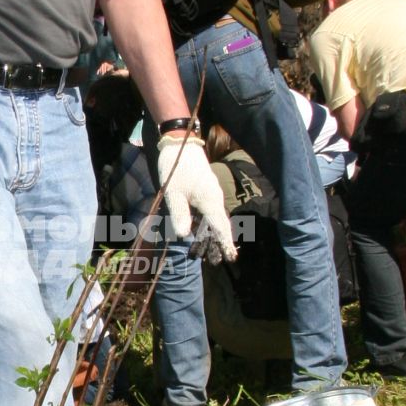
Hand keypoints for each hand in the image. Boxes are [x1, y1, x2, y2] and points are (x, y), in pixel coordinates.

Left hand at [156, 133, 236, 264]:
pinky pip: (210, 212)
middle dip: (219, 243)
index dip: (225, 244)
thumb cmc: (176, 167)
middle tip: (218, 262)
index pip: (221, 227)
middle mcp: (215, 199)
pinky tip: (201, 231)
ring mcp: (212, 194)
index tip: (231, 258)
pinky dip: (208, 224)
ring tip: (210, 252)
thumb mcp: (173, 194)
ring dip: (213, 235)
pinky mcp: (206, 190)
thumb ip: (179, 215)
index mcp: (210, 201)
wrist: (180, 143)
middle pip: (220, 225)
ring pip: (215, 219)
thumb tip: (184, 236)